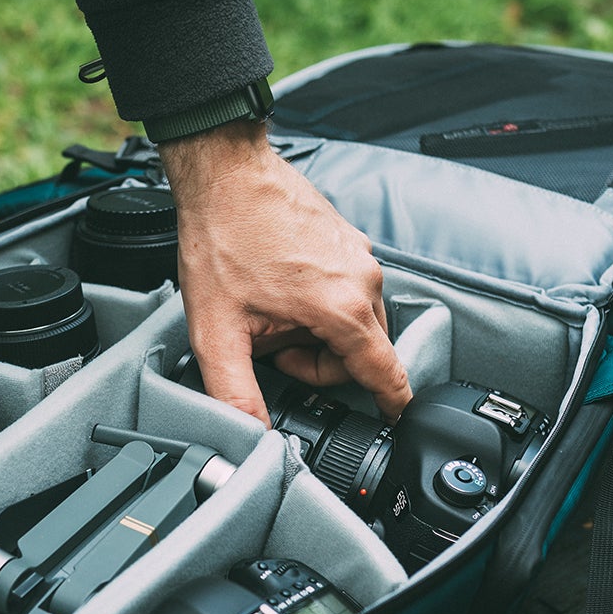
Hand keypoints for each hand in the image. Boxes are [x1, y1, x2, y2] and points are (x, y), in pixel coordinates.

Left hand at [161, 121, 412, 423]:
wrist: (224, 175)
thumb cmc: (221, 240)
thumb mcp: (217, 332)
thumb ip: (236, 394)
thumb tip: (253, 437)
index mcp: (342, 309)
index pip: (385, 374)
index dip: (390, 404)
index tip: (395, 418)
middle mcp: (363, 280)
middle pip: (363, 352)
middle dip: (322, 362)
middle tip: (274, 347)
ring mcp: (359, 255)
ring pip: (355, 319)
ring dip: (319, 330)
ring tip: (274, 313)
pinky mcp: (350, 239)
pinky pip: (348, 287)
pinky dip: (321, 300)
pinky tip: (281, 287)